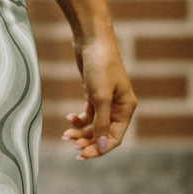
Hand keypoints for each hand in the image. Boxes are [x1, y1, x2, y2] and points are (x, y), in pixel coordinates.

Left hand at [63, 31, 136, 159]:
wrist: (91, 40)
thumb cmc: (100, 66)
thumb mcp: (100, 97)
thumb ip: (101, 124)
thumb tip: (101, 148)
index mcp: (127, 108)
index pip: (115, 137)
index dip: (99, 148)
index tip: (82, 154)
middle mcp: (119, 106)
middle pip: (104, 133)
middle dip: (88, 140)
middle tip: (71, 144)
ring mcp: (106, 101)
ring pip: (94, 125)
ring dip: (81, 131)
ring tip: (66, 134)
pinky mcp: (94, 94)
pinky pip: (88, 114)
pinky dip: (79, 119)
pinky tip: (69, 118)